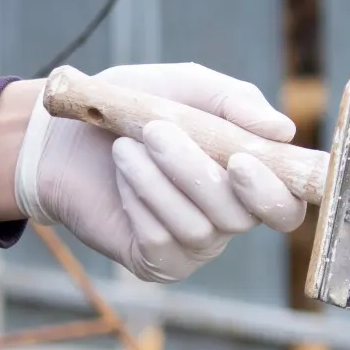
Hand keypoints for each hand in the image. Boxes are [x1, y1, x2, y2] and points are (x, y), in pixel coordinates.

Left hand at [11, 63, 308, 281]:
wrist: (62, 136)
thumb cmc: (133, 106)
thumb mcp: (186, 87)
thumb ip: (235, 103)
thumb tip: (284, 130)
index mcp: (250, 178)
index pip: (287, 205)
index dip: (274, 191)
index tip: (242, 160)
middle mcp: (231, 217)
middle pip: (241, 216)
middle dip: (199, 173)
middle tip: (160, 131)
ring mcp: (196, 244)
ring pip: (198, 228)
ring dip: (159, 181)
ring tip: (126, 143)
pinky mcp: (157, 262)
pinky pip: (160, 241)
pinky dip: (140, 201)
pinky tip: (122, 173)